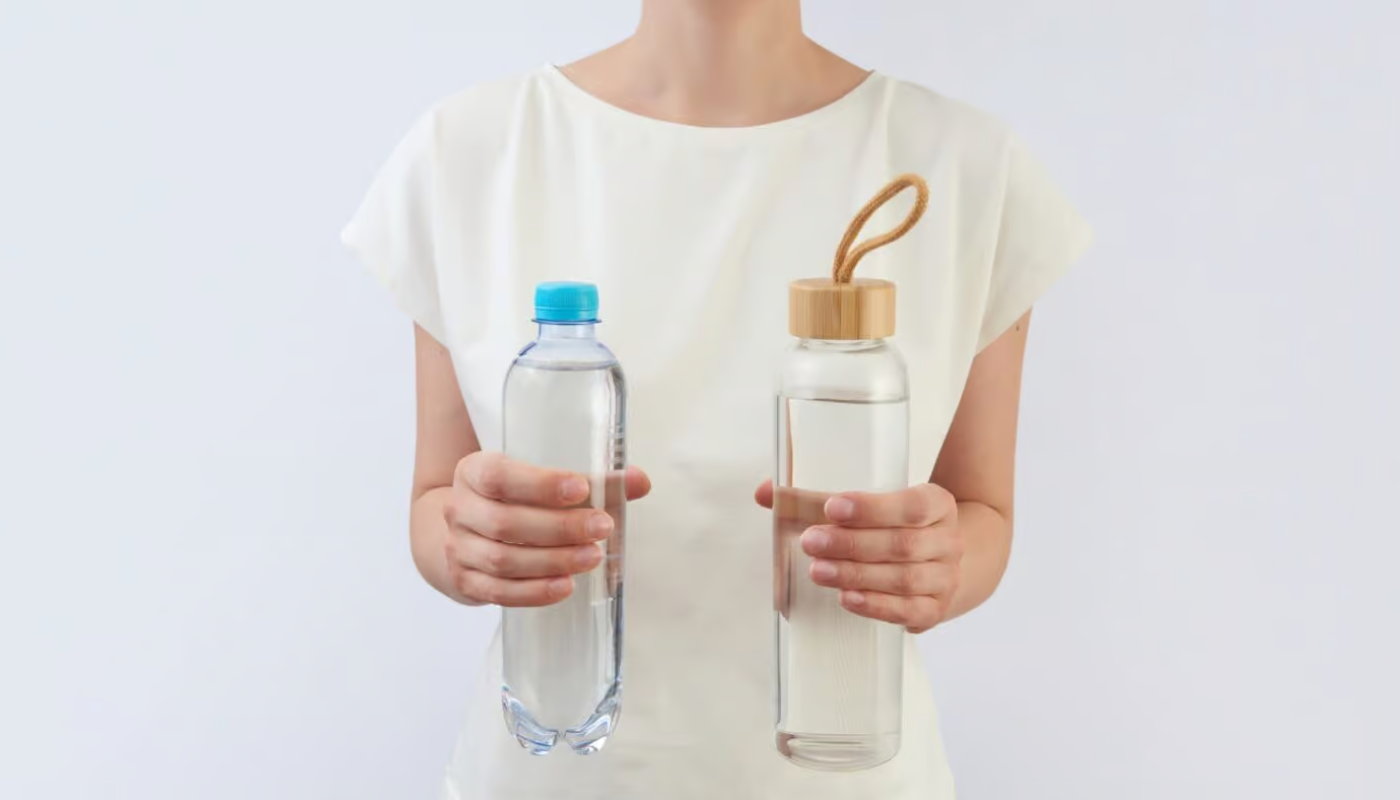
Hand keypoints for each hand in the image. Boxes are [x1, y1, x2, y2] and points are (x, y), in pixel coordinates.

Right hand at [443, 451, 649, 606]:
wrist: (467, 530)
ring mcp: (458, 549)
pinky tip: (565, 586)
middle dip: (559, 527)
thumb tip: (639, 481)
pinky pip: (499, 592)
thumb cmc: (515, 499)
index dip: (540, 484)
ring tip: (592, 557)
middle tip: (601, 527)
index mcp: (473, 472)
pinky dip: (534, 592)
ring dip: (552, 561)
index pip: (499, 476)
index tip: (581, 488)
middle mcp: (459, 509)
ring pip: (503, 560)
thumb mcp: (543, 480)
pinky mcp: (466, 582)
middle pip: (505, 522)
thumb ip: (595, 479)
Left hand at [757, 481, 961, 632]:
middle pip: (902, 544)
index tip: (832, 508)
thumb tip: (765, 493)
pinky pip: (907, 610)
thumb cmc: (894, 527)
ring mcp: (944, 578)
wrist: (936, 561)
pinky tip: (846, 598)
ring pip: (903, 578)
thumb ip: (817, 497)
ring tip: (818, 570)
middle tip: (810, 542)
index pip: (911, 505)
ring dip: (856, 575)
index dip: (871, 508)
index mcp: (937, 504)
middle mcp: (947, 541)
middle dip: (851, 544)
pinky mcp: (934, 609)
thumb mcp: (870, 505)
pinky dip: (875, 605)